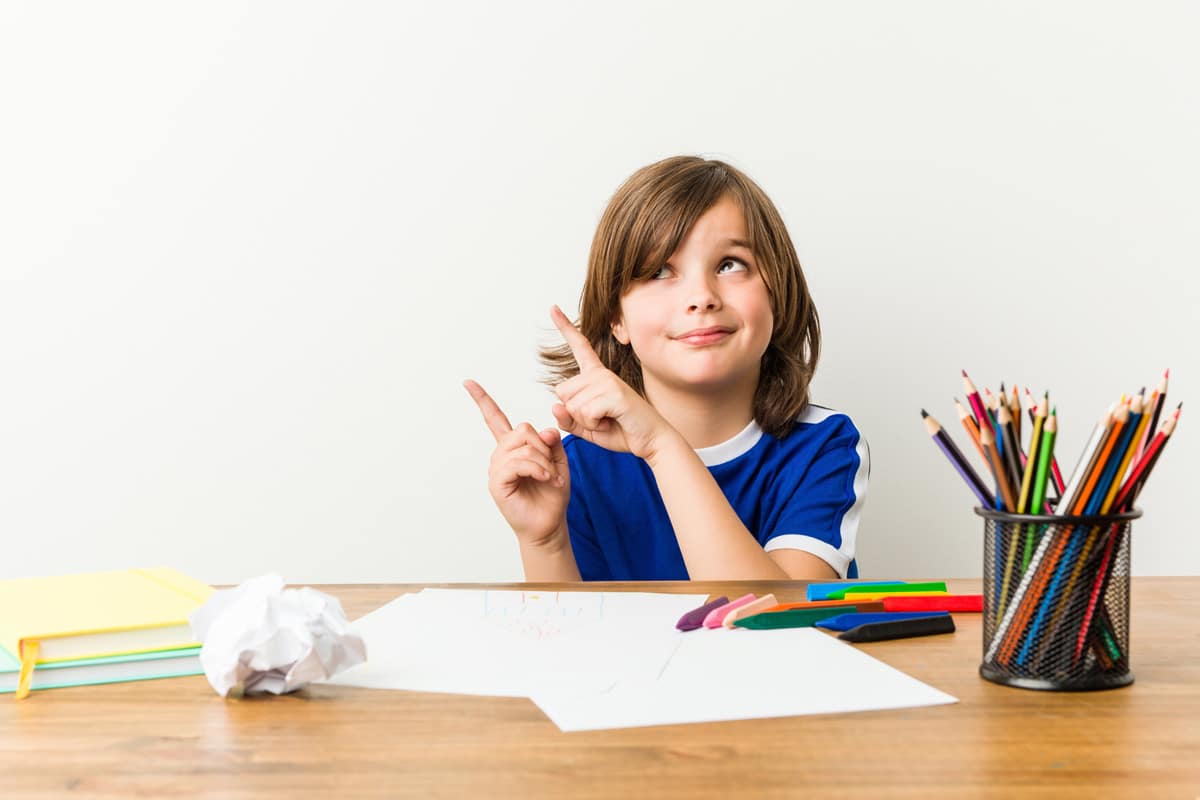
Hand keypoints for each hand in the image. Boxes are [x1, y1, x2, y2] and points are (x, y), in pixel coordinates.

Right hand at [464, 379, 569, 548]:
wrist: (549, 523)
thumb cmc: (552, 494)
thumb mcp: (559, 460)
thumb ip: (551, 441)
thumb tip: (546, 429)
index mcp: (513, 447)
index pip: (495, 418)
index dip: (482, 399)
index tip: (468, 382)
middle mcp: (501, 455)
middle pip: (522, 429)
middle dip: (544, 445)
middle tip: (553, 466)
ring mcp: (497, 468)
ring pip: (522, 447)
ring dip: (543, 462)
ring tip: (551, 478)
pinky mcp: (497, 483)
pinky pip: (517, 463)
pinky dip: (537, 469)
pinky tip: (546, 479)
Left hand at [549, 305, 669, 460]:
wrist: (652, 440)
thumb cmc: (622, 431)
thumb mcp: (588, 428)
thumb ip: (569, 419)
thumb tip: (554, 405)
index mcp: (596, 376)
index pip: (579, 347)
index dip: (565, 327)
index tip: (553, 308)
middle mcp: (601, 373)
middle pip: (562, 392)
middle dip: (575, 413)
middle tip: (601, 417)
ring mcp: (608, 380)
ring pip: (573, 405)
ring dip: (587, 421)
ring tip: (609, 419)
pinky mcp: (615, 392)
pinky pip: (586, 413)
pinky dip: (595, 425)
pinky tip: (612, 421)